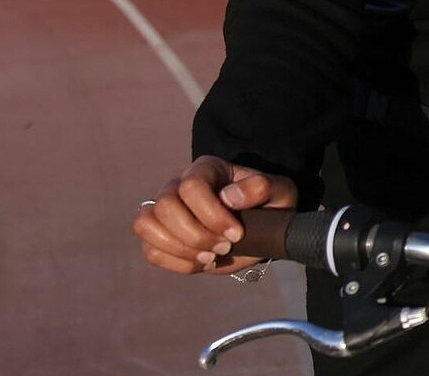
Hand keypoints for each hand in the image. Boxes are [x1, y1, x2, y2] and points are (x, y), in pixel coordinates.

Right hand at [132, 156, 297, 276]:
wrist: (260, 226)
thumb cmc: (268, 204)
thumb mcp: (279, 192)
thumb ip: (262, 187)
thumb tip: (229, 197)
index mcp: (206, 169)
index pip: (192, 187)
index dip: (212, 215)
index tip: (237, 233)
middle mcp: (177, 185)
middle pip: (165, 207)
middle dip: (195, 235)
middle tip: (224, 247)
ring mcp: (162, 210)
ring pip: (146, 226)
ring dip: (179, 249)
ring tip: (210, 257)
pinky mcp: (158, 236)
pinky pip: (150, 250)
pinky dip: (175, 263)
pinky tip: (201, 263)